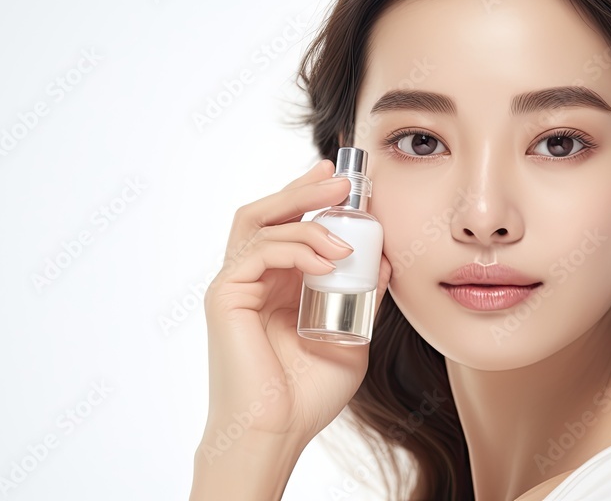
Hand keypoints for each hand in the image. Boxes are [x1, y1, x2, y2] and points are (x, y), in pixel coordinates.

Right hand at [200, 158, 392, 454]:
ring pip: (258, 222)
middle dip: (303, 190)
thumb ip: (363, 299)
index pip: (287, 227)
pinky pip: (258, 251)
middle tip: (339, 177)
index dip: (310, 200)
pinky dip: (295, 247)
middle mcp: (251, 280)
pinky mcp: (225, 296)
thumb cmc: (306, 396)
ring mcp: (235, 286)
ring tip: (342, 218)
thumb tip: (386, 260)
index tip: (345, 184)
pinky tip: (329, 261)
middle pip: (267, 213)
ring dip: (302, 212)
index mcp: (276, 287)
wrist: (277, 433)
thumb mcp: (350, 338)